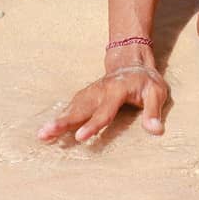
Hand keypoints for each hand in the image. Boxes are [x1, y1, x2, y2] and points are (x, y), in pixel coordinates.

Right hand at [37, 64, 169, 141]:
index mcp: (117, 90)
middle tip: (46, 134)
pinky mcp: (86, 95)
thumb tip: (156, 131)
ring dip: (57, 120)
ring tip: (42, 134)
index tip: (80, 137)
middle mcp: (100, 91)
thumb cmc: (146, 81)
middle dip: (63, 122)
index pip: (105, 111)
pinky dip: (60, 116)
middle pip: (80, 108)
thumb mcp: (156, 93)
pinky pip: (71, 106)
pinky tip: (50, 129)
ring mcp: (91, 92)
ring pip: (72, 107)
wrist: (131, 61)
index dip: (93, 124)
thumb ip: (153, 112)